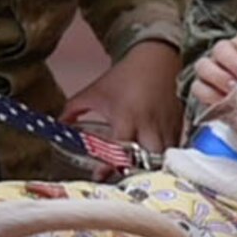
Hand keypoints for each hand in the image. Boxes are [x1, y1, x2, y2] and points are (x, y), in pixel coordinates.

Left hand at [64, 41, 183, 176]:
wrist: (156, 57)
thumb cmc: (124, 75)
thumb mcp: (95, 91)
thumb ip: (73, 109)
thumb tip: (58, 125)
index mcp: (127, 116)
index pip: (120, 149)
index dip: (110, 166)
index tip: (99, 175)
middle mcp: (149, 124)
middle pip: (149, 160)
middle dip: (138, 172)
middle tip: (124, 178)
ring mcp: (167, 125)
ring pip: (165, 157)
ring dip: (154, 167)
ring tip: (141, 174)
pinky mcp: (178, 123)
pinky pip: (175, 147)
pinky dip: (166, 156)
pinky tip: (156, 160)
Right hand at [187, 24, 236, 110]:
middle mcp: (228, 53)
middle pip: (222, 48)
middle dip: (234, 62)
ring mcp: (212, 69)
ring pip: (204, 65)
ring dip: (219, 77)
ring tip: (234, 90)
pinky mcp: (204, 88)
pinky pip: (198, 87)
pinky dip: (210, 95)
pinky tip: (223, 102)